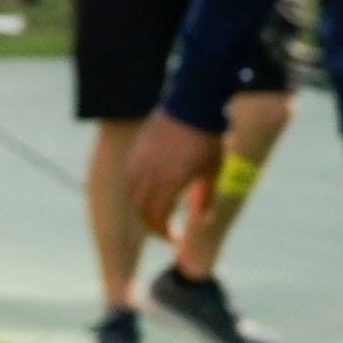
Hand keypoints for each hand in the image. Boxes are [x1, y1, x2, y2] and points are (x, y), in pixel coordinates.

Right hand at [123, 109, 223, 237]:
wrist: (193, 104)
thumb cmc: (207, 139)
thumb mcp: (212, 172)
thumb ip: (205, 199)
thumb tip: (202, 222)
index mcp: (170, 180)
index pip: (157, 217)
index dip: (164, 232)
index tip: (175, 239)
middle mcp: (150, 171)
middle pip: (141, 208)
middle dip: (153, 224)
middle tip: (166, 230)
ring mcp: (141, 158)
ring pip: (132, 193)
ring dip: (142, 207)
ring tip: (157, 212)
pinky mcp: (137, 148)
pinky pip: (130, 176)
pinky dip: (136, 189)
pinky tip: (149, 191)